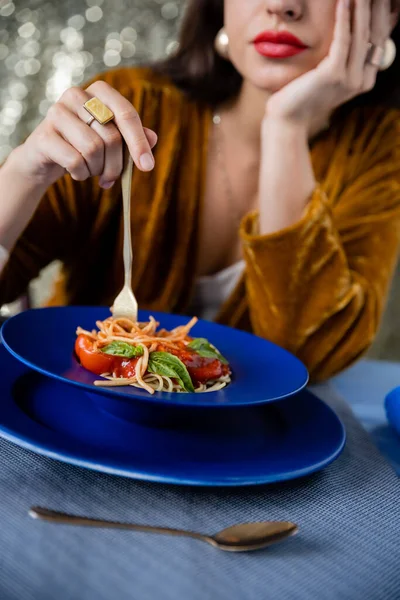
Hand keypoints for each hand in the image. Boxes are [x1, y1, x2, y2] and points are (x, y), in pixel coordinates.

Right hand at [20, 80, 157, 188]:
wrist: (46, 157)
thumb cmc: (84, 146)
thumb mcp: (112, 142)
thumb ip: (133, 138)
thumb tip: (152, 138)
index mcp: (98, 92)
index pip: (126, 114)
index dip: (139, 143)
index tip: (147, 167)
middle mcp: (76, 95)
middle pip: (112, 137)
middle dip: (116, 165)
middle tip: (111, 178)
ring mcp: (57, 112)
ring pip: (93, 149)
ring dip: (96, 170)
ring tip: (91, 171)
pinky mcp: (44, 135)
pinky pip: (75, 160)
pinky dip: (81, 174)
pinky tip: (76, 172)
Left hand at [265, 0, 391, 131]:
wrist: (287, 119)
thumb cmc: (303, 94)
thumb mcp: (328, 75)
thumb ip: (343, 58)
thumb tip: (354, 30)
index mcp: (365, 80)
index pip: (379, 40)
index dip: (383, 14)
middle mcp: (362, 80)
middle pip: (376, 34)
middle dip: (378, 6)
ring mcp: (350, 79)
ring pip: (362, 34)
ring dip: (362, 6)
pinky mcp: (334, 75)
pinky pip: (343, 40)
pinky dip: (344, 18)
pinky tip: (343, 0)